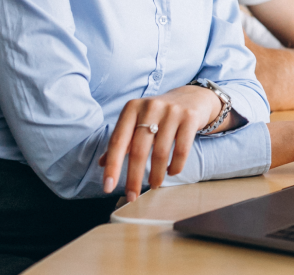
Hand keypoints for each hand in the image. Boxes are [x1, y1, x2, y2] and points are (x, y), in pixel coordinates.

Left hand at [99, 85, 224, 200]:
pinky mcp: (189, 118)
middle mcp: (150, 107)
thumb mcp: (137, 121)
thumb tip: (102, 163)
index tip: (107, 187)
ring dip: (156, 175)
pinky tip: (171, 172)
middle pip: (138, 150)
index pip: (118, 140)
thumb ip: (122, 140)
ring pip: (160, 152)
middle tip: (132, 196)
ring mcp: (171, 111)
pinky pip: (181, 150)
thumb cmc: (158, 114)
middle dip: (134, 178)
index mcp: (132, 108)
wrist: (191, 98)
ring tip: (154, 184)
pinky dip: (175, 167)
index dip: (112, 165)